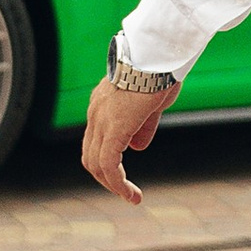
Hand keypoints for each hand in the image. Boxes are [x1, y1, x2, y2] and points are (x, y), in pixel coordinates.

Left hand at [81, 70, 180, 202]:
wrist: (159, 53)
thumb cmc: (160, 70)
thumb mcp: (151, 103)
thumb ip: (142, 126)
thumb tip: (136, 147)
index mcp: (102, 104)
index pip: (95, 141)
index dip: (107, 162)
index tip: (123, 177)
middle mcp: (96, 113)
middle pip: (90, 155)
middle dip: (106, 177)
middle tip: (125, 191)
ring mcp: (101, 120)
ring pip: (96, 163)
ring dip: (112, 184)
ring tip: (131, 196)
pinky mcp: (114, 128)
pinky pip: (109, 163)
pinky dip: (118, 183)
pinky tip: (132, 195)